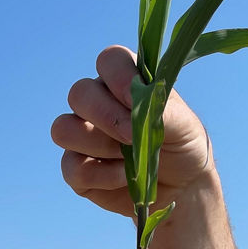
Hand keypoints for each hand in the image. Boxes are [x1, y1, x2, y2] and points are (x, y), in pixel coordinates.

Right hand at [51, 45, 211, 217]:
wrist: (183, 188)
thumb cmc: (182, 147)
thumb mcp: (184, 126)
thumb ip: (159, 110)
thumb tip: (134, 107)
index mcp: (124, 82)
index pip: (109, 60)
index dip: (119, 77)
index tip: (139, 100)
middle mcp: (98, 104)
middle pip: (78, 93)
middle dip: (106, 116)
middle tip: (133, 136)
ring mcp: (83, 137)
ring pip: (63, 129)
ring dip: (99, 145)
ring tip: (129, 158)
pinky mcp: (76, 171)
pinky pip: (71, 167)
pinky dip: (101, 175)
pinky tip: (124, 177)